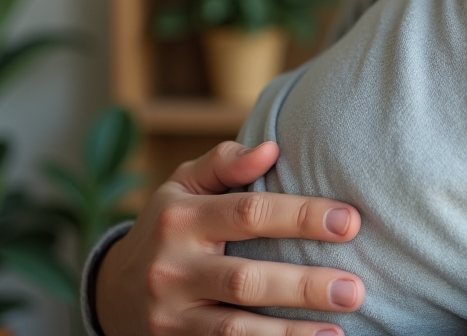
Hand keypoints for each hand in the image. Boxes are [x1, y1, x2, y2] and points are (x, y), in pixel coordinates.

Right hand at [95, 140, 364, 335]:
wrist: (111, 291)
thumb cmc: (169, 227)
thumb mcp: (183, 186)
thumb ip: (225, 164)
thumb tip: (271, 148)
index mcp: (182, 217)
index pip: (250, 213)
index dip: (302, 217)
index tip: (350, 222)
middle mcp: (172, 268)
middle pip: (246, 280)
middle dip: (304, 286)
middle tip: (355, 289)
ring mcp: (171, 315)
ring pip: (234, 330)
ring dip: (289, 335)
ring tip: (337, 334)